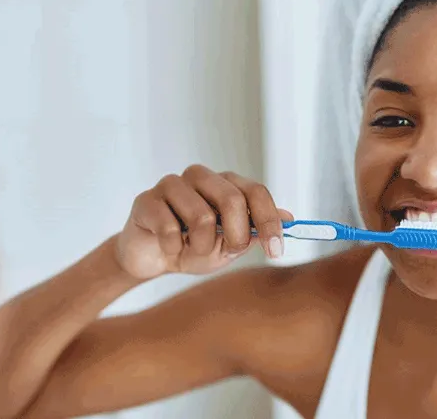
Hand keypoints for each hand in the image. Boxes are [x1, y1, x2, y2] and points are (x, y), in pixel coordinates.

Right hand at [116, 165, 293, 279]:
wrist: (153, 259)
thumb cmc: (193, 247)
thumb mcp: (231, 245)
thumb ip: (256, 230)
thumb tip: (290, 218)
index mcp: (226, 184)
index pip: (256, 192)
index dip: (269, 222)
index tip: (275, 251)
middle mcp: (201, 177)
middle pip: (232, 200)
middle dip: (235, 236)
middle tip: (227, 252)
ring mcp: (172, 184)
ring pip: (202, 216)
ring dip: (201, 246)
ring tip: (191, 249)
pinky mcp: (147, 199)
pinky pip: (169, 227)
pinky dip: (174, 247)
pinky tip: (169, 248)